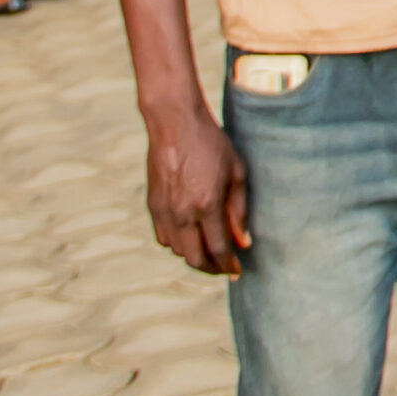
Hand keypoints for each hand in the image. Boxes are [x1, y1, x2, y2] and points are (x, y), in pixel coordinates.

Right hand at [144, 104, 251, 275]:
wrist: (174, 124)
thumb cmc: (212, 144)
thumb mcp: (236, 172)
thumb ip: (239, 210)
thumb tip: (243, 241)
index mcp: (207, 204)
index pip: (219, 249)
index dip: (229, 265)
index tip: (238, 271)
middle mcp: (182, 212)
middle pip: (195, 258)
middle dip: (212, 269)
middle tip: (225, 268)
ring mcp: (164, 210)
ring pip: (178, 251)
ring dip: (195, 256)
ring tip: (211, 252)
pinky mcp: (152, 205)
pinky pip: (164, 238)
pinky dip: (178, 244)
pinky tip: (191, 237)